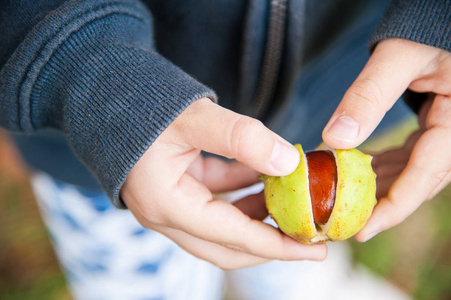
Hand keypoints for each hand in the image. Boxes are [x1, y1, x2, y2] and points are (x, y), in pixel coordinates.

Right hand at [121, 98, 326, 269]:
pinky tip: (265, 174)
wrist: (102, 94)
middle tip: (310, 238)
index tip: (315, 251)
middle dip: (270, 244)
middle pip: (227, 247)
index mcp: (167, 205)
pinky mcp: (175, 189)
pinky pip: (215, 201)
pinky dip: (242, 192)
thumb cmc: (139, 106)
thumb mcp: (194, 117)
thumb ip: (242, 138)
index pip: (232, 238)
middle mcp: (166, 215)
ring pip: (223, 226)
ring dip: (258, 216)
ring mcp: (170, 204)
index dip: (277, 246)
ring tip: (293, 200)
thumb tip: (289, 162)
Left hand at [322, 39, 450, 241]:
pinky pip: (412, 159)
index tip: (362, 230)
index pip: (427, 174)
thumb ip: (367, 96)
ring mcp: (449, 135)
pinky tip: (358, 172)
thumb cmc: (426, 32)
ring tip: (344, 200)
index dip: (394, 207)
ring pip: (415, 175)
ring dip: (380, 189)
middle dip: (382, 205)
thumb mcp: (398, 57)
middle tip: (344, 222)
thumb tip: (334, 140)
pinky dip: (385, 169)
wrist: (439, 27)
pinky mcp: (437, 131)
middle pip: (420, 182)